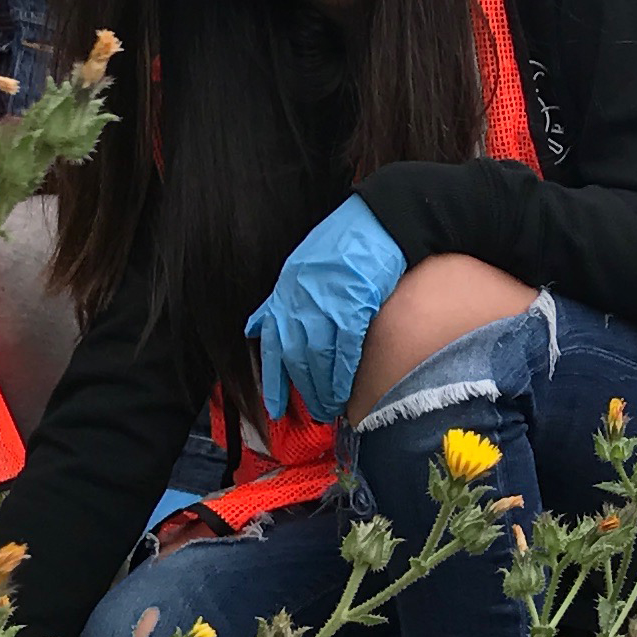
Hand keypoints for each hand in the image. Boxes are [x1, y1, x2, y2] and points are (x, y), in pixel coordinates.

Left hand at [245, 195, 404, 423]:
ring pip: (317, 357)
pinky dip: (343, 372)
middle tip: (315, 412)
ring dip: (323, 388)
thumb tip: (258, 326)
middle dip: (303, 388)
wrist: (378, 223)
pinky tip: (345, 389)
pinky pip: (343, 347)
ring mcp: (324, 302)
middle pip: (295, 356)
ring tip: (330, 408)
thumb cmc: (343, 245)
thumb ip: (282, 301)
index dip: (273, 379)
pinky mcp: (352, 303)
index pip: (273, 343)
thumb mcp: (300, 267)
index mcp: (286, 292)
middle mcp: (299, 299)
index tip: (274, 407)